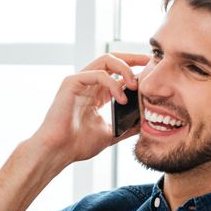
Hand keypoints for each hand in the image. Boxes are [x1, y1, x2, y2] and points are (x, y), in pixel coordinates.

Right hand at [30, 52, 149, 163]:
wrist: (58, 151)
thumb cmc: (77, 145)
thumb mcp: (110, 134)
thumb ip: (126, 126)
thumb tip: (146, 123)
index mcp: (95, 94)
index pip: (117, 72)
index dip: (135, 70)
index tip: (152, 74)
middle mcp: (87, 84)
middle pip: (113, 59)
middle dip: (133, 59)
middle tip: (150, 64)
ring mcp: (78, 82)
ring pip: (106, 60)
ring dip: (125, 69)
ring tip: (136, 85)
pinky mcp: (71, 83)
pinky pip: (97, 73)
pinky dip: (113, 83)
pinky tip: (121, 98)